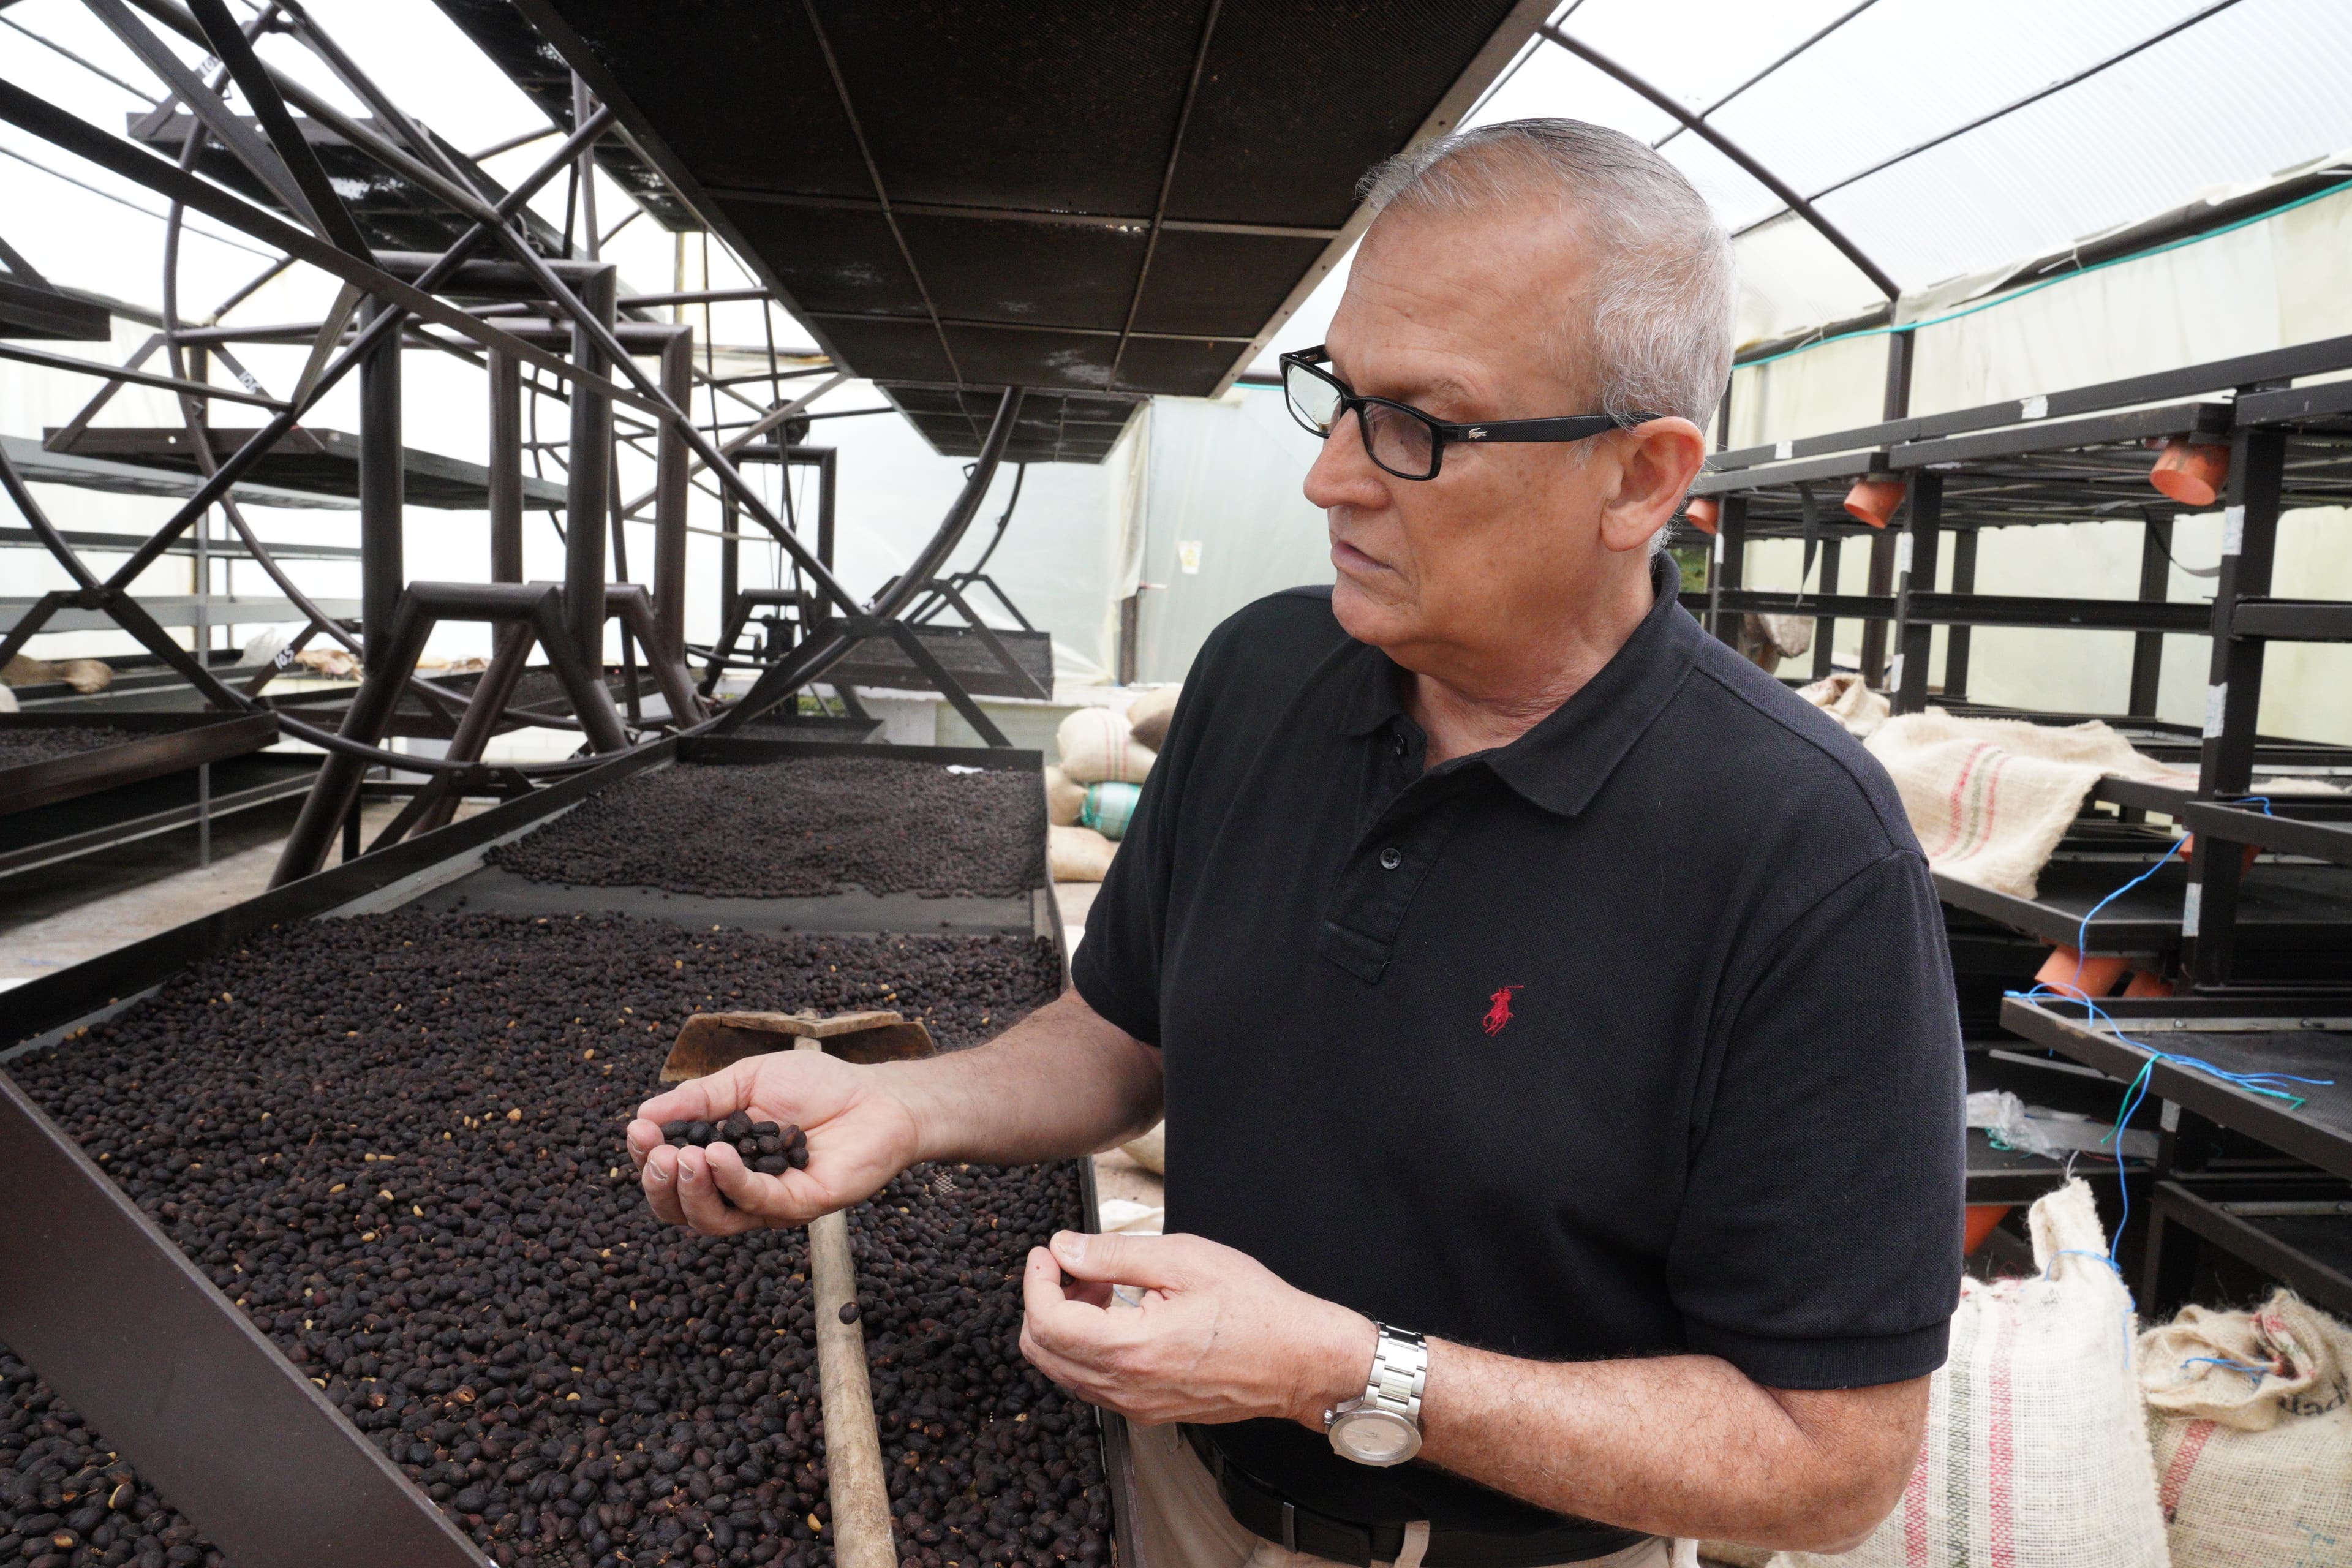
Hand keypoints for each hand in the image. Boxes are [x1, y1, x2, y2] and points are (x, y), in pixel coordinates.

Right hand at [627, 1050, 919, 1235]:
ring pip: (712, 1218)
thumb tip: (644, 1114)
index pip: (670, 1173)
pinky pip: (755, 1203)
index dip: (646, 1157)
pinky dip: (731, 1181)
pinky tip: (716, 1155)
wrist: (878, 1096)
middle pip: (682, 1209)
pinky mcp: (799, 1206)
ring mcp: (769, 1204)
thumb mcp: (748, 1080)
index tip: (638, 1129)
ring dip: (688, 1189)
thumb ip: (700, 1098)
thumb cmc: (817, 1087)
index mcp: (721, 1159)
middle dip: (658, 1183)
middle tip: (655, 1154)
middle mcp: (739, 1189)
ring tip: (680, 1157)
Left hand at [1019, 1230, 1372, 1427]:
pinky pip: (1094, 1383)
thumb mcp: (1184, 1259)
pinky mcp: (1149, 1410)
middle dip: (1044, 1302)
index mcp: (1131, 1349)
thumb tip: (1064, 1248)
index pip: (1047, 1322)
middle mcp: (1126, 1388)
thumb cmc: (1256, 1308)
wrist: (1301, 1361)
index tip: (1049, 1253)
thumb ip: (1113, 1253)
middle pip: (1043, 1352)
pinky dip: (1088, 1347)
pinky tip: (1120, 1315)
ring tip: (1101, 1286)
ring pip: (1065, 1371)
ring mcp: (1136, 1405)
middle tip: (1074, 1266)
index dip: (1037, 1281)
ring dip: (1066, 1325)